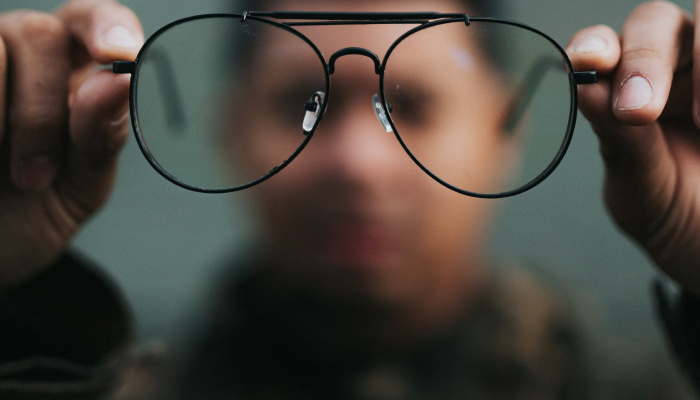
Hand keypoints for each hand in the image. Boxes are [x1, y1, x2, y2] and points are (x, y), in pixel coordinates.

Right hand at [0, 0, 142, 290]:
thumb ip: (101, 136)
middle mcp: (17, 59)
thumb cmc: (28, 218)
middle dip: (42, 108)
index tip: (117, 54)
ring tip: (7, 179)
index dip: (106, 25)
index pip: (92, 22)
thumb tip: (116, 81)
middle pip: (38, 33)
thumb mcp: (78, 188)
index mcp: (70, 77)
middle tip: (35, 176)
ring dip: (7, 117)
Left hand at [567, 1, 699, 294]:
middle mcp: (670, 68)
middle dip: (646, 58)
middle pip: (655, 22)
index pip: (602, 47)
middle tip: (639, 112)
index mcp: (623, 90)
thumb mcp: (642, 186)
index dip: (595, 44)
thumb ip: (620, 140)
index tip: (589, 62)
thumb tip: (585, 86)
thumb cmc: (673, 213)